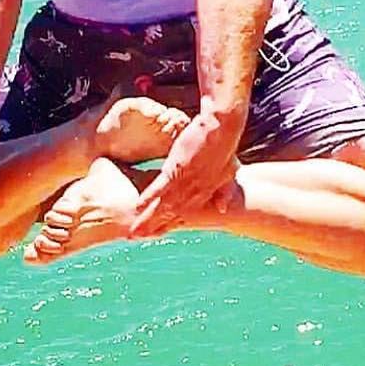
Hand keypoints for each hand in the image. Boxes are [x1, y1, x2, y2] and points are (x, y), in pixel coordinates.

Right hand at [130, 109, 238, 237]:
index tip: (156, 233)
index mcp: (204, 192)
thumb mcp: (230, 173)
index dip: (169, 225)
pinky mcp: (176, 169)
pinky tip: (138, 207)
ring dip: (148, 220)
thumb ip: (224, 192)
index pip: (184, 214)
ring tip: (134, 232)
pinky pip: (159, 188)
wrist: (223, 128)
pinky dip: (148, 198)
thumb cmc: (227, 147)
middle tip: (136, 237)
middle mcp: (193, 192)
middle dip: (154, 228)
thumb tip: (223, 210)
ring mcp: (184, 182)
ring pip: (163, 206)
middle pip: (170, 215)